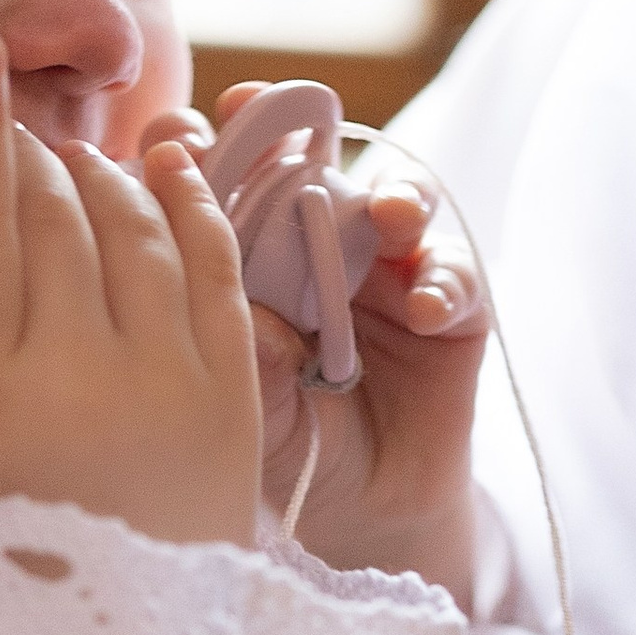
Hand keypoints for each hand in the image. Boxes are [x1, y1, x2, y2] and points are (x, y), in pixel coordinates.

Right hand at [0, 30, 260, 547]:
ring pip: (135, 230)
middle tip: (9, 136)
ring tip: (72, 166)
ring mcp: (167, 382)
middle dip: (29, 155)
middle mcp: (79, 373)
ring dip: (102, 178)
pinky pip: (216, 272)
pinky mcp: (234, 401)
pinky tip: (168, 169)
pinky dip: (191, 207)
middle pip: (55, 213)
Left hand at [143, 90, 486, 598]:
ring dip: (395, 196)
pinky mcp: (453, 309)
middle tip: (272, 119)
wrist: (358, 515)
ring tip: (389, 215)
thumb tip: (229, 294)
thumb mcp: (243, 403)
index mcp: (253, 252)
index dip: (199, 148)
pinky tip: (427, 310)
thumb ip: (236, 349)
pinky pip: (458, 276)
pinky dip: (446, 283)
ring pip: (399, 199)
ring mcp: (390, 270)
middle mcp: (322, 244)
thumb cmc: (283, 449)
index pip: (223, 177)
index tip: (178, 139)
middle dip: (293, 131)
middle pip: (312, 161)